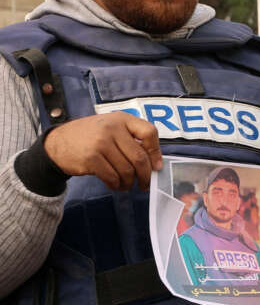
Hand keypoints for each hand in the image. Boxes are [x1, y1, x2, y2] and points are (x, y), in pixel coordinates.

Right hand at [43, 112, 162, 190]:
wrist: (56, 143)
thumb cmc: (90, 137)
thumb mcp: (111, 128)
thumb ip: (131, 138)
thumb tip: (154, 163)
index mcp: (121, 119)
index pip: (149, 132)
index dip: (156, 152)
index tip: (156, 166)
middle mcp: (112, 128)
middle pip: (140, 157)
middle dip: (146, 175)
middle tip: (145, 184)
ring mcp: (100, 142)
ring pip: (127, 170)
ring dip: (129, 183)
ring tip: (126, 185)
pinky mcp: (91, 158)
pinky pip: (112, 177)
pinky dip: (116, 184)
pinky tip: (115, 185)